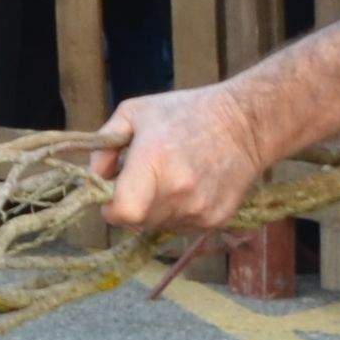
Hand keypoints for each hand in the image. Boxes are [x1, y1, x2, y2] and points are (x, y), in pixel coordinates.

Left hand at [93, 83, 282, 232]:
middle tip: (140, 180)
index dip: (110, 208)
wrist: (246, 123)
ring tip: (168, 179)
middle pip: (136, 222)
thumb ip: (103, 145)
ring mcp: (199, 209)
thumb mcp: (134, 113)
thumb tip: (93, 177)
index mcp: (154, 162)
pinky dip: (177, 212)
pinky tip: (189, 187)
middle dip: (129, 206)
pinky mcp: (216, 219)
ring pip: (158, 226)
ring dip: (153, 210)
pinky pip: (182, 227)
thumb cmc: (185, 113)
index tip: (112, 192)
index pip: (121, 213)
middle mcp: (178, 191)